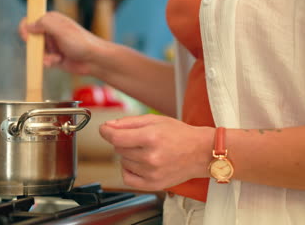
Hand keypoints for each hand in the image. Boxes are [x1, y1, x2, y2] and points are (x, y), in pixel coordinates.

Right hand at [19, 11, 105, 74]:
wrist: (94, 60)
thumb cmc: (81, 42)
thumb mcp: (61, 30)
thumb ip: (44, 24)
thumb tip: (28, 25)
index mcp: (52, 20)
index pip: (31, 19)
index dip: (25, 27)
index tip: (25, 36)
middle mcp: (50, 31)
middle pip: (31, 37)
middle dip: (34, 46)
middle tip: (38, 50)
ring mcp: (52, 45)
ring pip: (36, 51)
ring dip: (43, 55)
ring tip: (54, 58)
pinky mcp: (54, 57)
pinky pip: (43, 60)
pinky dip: (48, 62)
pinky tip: (57, 61)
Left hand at [99, 114, 213, 190]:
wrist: (201, 153)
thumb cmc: (180, 135)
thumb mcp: (155, 120)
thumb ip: (128, 122)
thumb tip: (108, 126)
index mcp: (151, 137)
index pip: (116, 137)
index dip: (106, 131)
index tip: (104, 129)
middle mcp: (151, 157)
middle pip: (118, 148)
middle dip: (124, 141)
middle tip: (141, 139)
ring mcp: (152, 173)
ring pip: (122, 161)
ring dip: (129, 155)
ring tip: (146, 150)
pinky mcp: (153, 184)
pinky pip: (127, 177)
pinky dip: (129, 170)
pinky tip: (139, 163)